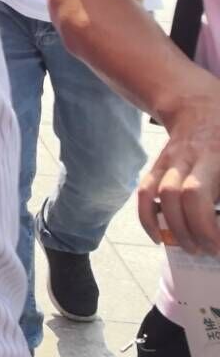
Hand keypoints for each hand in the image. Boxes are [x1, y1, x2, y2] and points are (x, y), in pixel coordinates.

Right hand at [145, 92, 219, 253]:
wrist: (198, 104)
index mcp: (213, 156)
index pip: (196, 194)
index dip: (205, 224)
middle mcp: (187, 158)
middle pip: (175, 195)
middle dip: (191, 230)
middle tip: (210, 251)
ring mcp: (168, 161)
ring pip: (157, 194)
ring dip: (172, 227)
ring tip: (191, 248)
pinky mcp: (156, 167)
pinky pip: (143, 192)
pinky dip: (147, 218)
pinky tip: (159, 238)